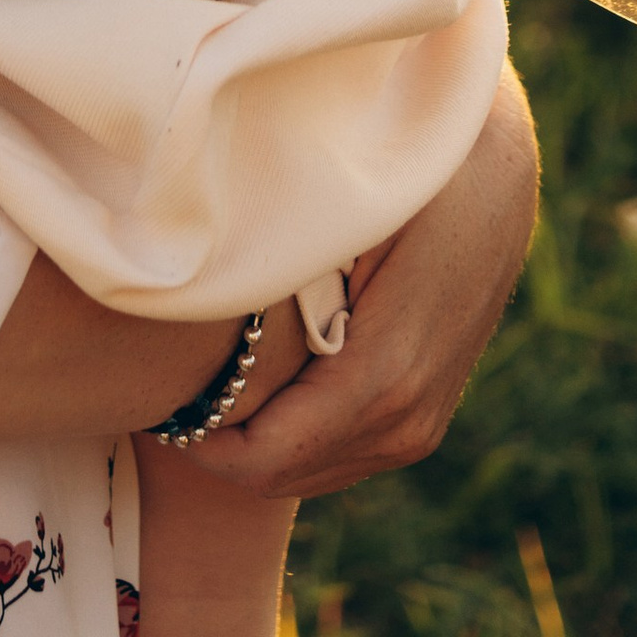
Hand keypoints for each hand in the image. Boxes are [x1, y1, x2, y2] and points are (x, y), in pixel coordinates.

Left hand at [183, 70, 538, 496]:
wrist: (490, 162)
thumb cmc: (403, 169)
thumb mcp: (338, 210)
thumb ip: (276, 262)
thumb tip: (194, 291)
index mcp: (382, 380)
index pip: (263, 458)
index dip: (195, 437)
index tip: (146, 391)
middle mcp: (407, 421)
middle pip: (278, 475)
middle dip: (211, 441)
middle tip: (155, 383)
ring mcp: (420, 423)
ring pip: (306, 468)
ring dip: (246, 437)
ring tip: (192, 375)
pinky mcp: (423, 411)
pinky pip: (335, 447)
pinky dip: (285, 427)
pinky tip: (248, 373)